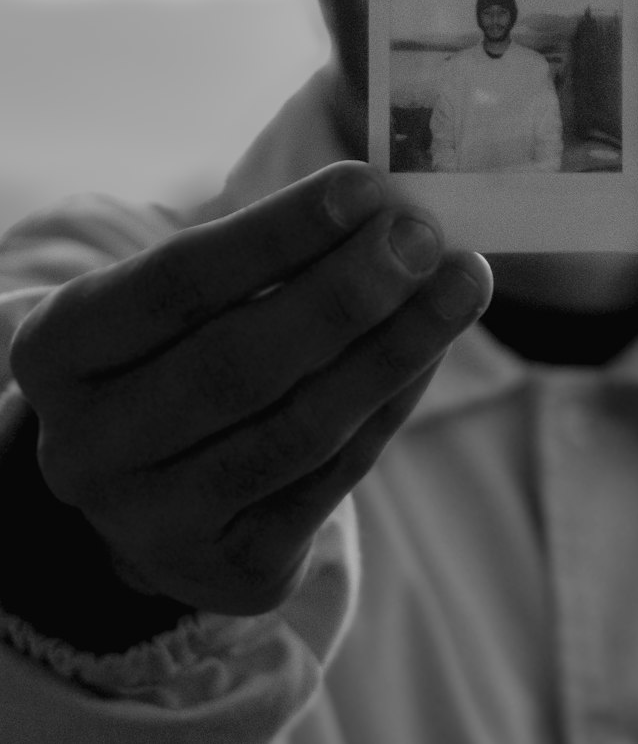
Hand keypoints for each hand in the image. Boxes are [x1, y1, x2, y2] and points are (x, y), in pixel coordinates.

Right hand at [9, 163, 490, 617]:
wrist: (147, 484)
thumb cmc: (177, 349)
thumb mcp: (180, 295)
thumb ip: (267, 247)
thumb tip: (387, 200)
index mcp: (58, 351)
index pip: (177, 282)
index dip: (278, 233)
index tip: (366, 186)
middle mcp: (87, 447)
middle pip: (238, 364)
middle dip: (346, 294)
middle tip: (423, 236)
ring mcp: (153, 523)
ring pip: (299, 428)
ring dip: (395, 348)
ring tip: (461, 282)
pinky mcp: (231, 570)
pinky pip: (335, 477)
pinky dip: (393, 400)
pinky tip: (435, 343)